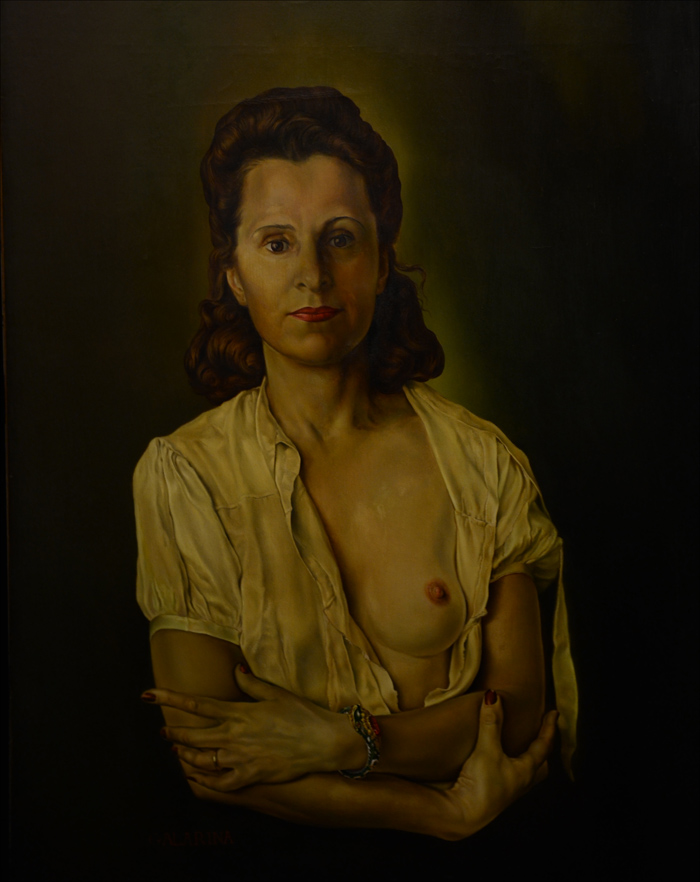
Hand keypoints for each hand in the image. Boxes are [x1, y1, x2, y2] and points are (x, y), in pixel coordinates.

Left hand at [144, 667, 350, 789]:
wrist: (323, 742)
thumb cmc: (302, 714)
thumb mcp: (276, 693)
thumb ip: (251, 683)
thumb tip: (236, 669)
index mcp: (238, 712)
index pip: (196, 704)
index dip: (169, 699)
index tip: (148, 695)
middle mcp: (234, 736)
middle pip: (191, 735)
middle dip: (173, 732)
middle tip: (164, 730)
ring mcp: (240, 758)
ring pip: (201, 759)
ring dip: (185, 755)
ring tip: (178, 751)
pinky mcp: (250, 776)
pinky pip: (219, 783)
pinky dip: (204, 781)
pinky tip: (197, 776)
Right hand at [440, 693, 557, 839]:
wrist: (462, 814)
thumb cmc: (481, 785)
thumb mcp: (487, 749)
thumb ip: (491, 723)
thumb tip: (493, 696)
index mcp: (525, 772)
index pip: (543, 747)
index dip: (549, 728)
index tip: (554, 714)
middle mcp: (520, 783)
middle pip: (540, 766)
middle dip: (543, 750)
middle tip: (543, 735)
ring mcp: (506, 790)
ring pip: (524, 773)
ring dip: (526, 759)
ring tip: (521, 746)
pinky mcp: (492, 793)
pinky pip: (508, 777)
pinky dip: (508, 765)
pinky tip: (497, 761)